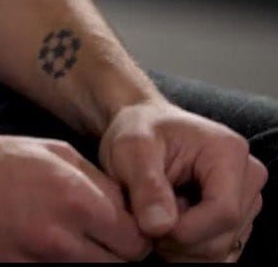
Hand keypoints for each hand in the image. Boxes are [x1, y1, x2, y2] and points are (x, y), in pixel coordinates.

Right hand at [0, 136, 150, 261]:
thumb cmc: (0, 159)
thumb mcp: (55, 151)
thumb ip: (96, 178)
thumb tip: (122, 202)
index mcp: (76, 198)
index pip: (134, 237)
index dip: (138, 231)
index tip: (129, 222)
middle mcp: (63, 238)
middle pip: (121, 265)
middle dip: (123, 249)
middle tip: (110, 231)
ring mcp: (41, 262)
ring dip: (98, 259)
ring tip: (83, 235)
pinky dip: (70, 264)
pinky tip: (58, 243)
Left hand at [98, 99, 267, 261]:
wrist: (141, 124)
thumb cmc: (137, 131)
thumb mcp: (131, 149)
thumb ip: (146, 186)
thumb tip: (159, 227)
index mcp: (228, 151)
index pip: (223, 212)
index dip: (184, 230)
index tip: (148, 224)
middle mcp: (247, 175)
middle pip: (223, 237)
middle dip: (177, 240)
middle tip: (144, 216)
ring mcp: (245, 198)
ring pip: (220, 251)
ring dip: (180, 246)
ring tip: (154, 214)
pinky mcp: (237, 218)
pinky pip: (218, 254)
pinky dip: (187, 250)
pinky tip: (167, 222)